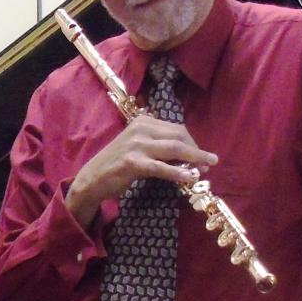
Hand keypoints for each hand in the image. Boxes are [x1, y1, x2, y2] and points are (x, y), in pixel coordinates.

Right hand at [65, 114, 215, 228]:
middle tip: (209, 162)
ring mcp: (136, 145)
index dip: (193, 142)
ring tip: (206, 167)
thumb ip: (157, 144)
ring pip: (173, 149)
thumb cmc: (117, 164)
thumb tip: (186, 153)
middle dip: (196, 149)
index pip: (176, 129)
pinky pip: (161, 167)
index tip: (202, 155)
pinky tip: (189, 177)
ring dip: (194, 158)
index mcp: (143, 122)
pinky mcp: (132, 162)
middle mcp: (141, 129)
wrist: (92, 179)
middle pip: (178, 135)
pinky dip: (178, 172)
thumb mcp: (137, 146)